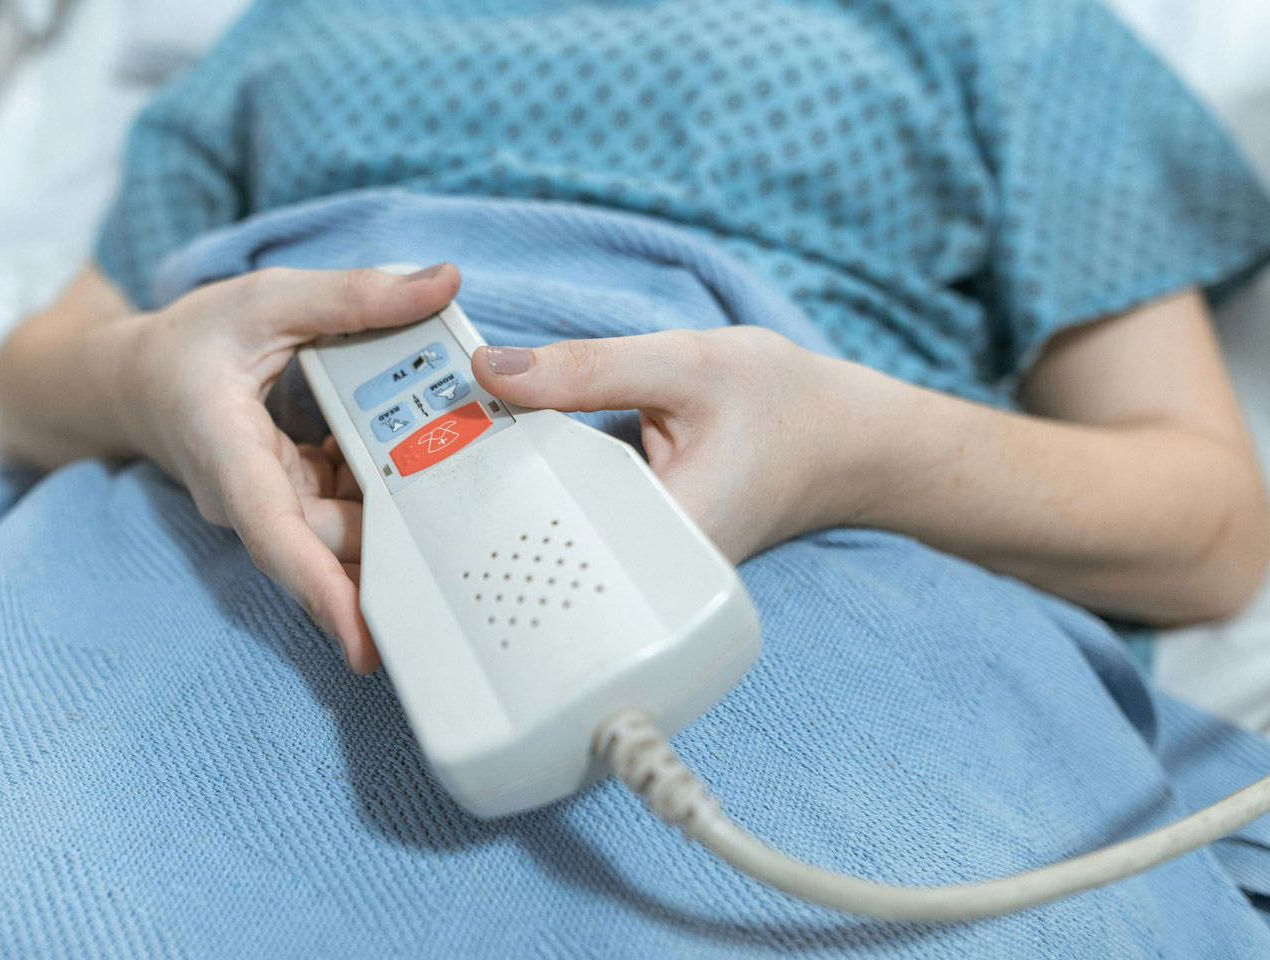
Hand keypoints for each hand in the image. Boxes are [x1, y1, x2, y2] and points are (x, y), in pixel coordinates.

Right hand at [113, 264, 460, 672]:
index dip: (324, 592)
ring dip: (399, 503)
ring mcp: (276, 504)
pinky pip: (350, 505)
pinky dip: (384, 481)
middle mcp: (253, 498)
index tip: (366, 643)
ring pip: (349, 527)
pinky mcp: (296, 499)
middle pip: (335, 538)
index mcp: (232, 456)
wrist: (135, 380)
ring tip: (461, 479)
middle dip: (398, 536)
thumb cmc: (189, 342)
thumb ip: (353, 294)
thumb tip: (441, 281)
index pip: (279, 538)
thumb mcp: (268, 299)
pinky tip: (419, 454)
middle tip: (471, 539)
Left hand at [470, 326, 878, 562]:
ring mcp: (641, 564)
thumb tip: (492, 369)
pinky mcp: (639, 544)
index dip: (483, 475)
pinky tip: (534, 435)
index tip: (445, 431)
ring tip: (488, 422)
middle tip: (459, 415)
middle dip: (493, 470)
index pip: (538, 518)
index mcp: (655, 543)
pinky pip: (575, 509)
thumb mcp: (685, 366)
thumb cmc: (783, 405)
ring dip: (519, 467)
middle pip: (535, 527)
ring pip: (552, 519)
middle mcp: (644, 573)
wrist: (847, 441)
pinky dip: (552, 470)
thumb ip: (586, 369)